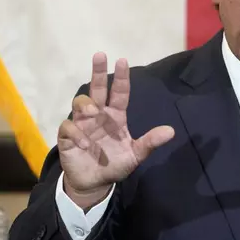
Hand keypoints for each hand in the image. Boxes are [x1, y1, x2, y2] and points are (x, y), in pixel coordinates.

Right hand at [57, 52, 174, 208]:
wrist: (95, 183)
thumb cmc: (115, 165)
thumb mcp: (136, 155)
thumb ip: (150, 142)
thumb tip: (171, 131)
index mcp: (115, 116)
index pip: (120, 93)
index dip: (122, 78)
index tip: (122, 60)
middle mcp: (99, 116)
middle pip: (97, 89)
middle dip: (98, 72)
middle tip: (100, 55)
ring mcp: (82, 125)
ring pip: (80, 103)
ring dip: (86, 104)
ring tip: (94, 113)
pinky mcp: (69, 138)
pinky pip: (68, 128)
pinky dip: (76, 134)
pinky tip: (86, 145)